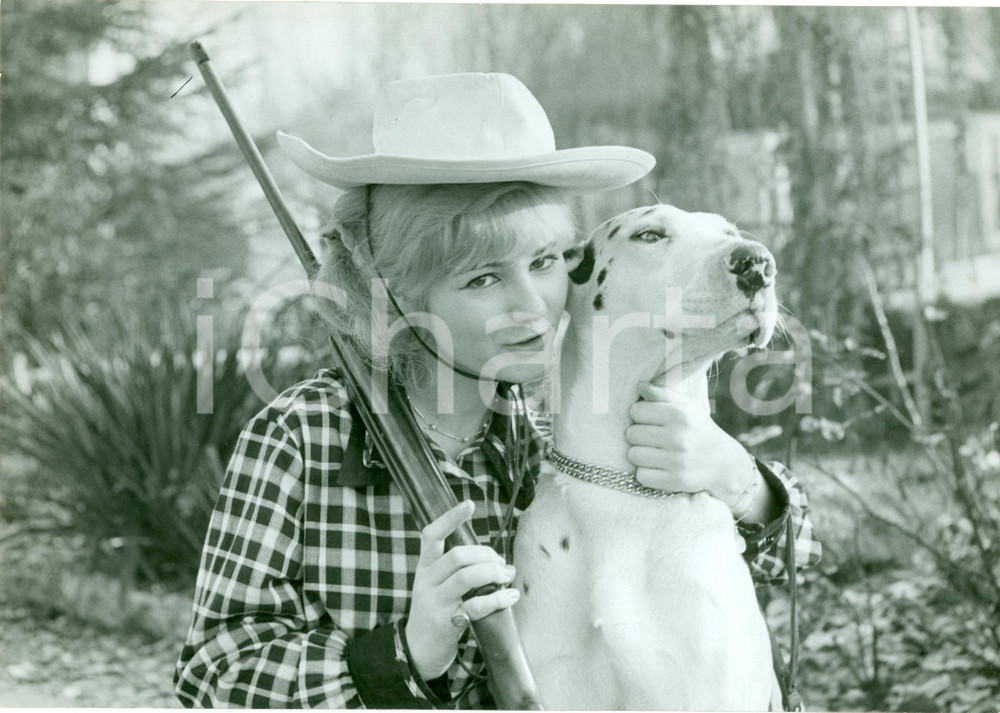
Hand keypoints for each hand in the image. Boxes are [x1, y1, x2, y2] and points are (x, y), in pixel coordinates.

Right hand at [404, 500, 519, 679]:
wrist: (417, 651)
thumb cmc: (435, 612)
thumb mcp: (437, 586)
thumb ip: (457, 569)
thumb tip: (493, 557)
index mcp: (424, 567)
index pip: (431, 535)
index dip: (450, 518)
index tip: (469, 503)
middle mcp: (427, 581)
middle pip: (457, 555)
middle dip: (486, 554)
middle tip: (501, 562)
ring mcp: (435, 602)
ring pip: (466, 577)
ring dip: (493, 573)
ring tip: (507, 576)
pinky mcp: (447, 623)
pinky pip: (476, 606)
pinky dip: (497, 599)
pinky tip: (509, 596)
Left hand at [625, 381, 757, 514]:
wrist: (724, 463)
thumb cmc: (698, 430)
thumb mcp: (685, 407)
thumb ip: (662, 394)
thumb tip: (639, 385)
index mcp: (679, 415)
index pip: (636, 411)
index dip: (639, 415)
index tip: (649, 420)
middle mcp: (679, 437)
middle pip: (631, 434)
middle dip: (638, 435)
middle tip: (651, 438)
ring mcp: (677, 461)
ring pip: (633, 455)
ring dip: (640, 454)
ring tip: (653, 452)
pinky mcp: (675, 481)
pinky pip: (641, 476)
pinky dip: (646, 473)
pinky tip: (658, 467)